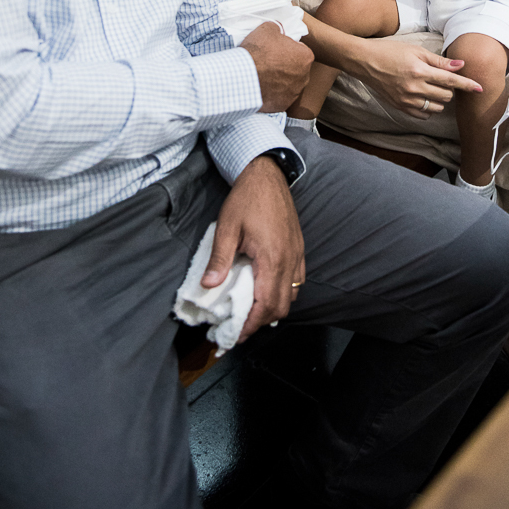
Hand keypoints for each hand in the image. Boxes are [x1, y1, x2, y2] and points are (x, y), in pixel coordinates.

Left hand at [201, 155, 304, 341]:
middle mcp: (289, 261)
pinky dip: (284, 293)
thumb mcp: (226, 227)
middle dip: (261, 322)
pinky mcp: (299, 248)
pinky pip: (297, 281)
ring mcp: (297, 255)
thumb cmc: (246, 199)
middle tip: (240, 327)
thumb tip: (209, 285)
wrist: (267, 175)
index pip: (265, 305)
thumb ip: (219, 259)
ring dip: (273, 308)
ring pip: (291, 296)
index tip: (235, 334)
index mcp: (272, 259)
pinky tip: (268, 290)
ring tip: (252, 312)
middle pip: (281, 307)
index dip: (250, 325)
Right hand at [240, 21, 313, 111]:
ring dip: (279, 80)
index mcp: (306, 57)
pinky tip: (261, 87)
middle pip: (296, 68)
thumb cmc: (258, 51)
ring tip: (263, 75)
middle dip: (285, 65)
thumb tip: (278, 31)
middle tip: (269, 62)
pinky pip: (279, 97)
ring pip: (288, 84)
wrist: (242, 76)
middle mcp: (305, 77)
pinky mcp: (282, 105)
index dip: (287, 48)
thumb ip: (278, 29)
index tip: (276, 50)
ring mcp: (294, 93)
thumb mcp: (267, 29)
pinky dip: (272, 93)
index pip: (300, 50)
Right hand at [356, 40, 482, 117]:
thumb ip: (438, 61)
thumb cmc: (390, 51)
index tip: (480, 88)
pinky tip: (423, 97)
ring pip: (436, 107)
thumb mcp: (415, 50)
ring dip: (440, 99)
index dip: (467, 84)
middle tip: (441, 78)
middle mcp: (414, 88)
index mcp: (419, 71)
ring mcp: (406, 100)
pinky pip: (423, 114)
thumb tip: (460, 66)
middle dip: (449, 88)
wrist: (365, 61)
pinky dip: (428, 108)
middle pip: (446, 96)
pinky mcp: (400, 107)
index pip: (450, 80)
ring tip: (432, 87)